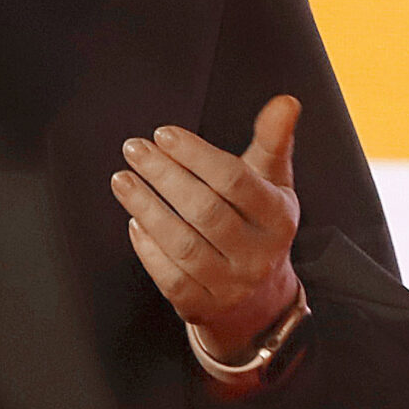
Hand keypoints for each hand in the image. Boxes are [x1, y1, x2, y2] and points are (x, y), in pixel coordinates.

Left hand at [113, 94, 302, 361]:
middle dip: (164, 176)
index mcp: (278, 217)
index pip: (235, 181)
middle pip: (205, 211)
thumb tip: (286, 101)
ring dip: (146, 208)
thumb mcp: (272, 182)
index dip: (196, 155)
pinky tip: (134, 221)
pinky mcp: (202, 307)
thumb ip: (272, 141)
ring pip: (183, 245)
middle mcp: (259, 254)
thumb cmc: (257, 222)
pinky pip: (169, 278)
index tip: (163, 133)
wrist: (259, 299)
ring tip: (121, 179)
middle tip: (134, 149)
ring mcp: (231, 285)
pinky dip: (148, 249)